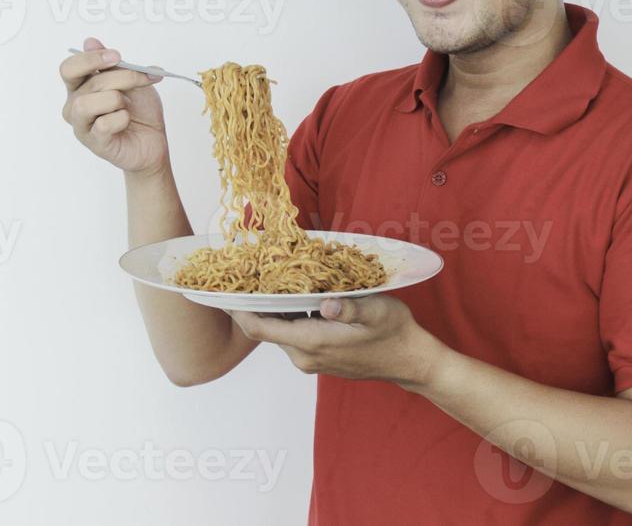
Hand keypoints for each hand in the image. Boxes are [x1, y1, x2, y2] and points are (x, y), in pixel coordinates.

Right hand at [60, 37, 169, 175]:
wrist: (154, 140)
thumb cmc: (140, 111)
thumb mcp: (132, 80)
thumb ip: (111, 64)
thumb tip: (89, 41)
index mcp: (81, 87)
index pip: (69, 68)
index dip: (90, 59)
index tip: (116, 56)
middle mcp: (76, 106)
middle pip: (89, 82)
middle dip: (122, 77)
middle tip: (142, 79)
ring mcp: (82, 126)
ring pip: (87, 103)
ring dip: (116, 100)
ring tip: (126, 107)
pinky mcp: (94, 143)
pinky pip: (103, 124)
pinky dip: (121, 119)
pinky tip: (126, 121)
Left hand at [230, 295, 444, 388]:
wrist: (409, 361)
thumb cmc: (394, 333)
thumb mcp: (376, 311)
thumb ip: (350, 306)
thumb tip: (328, 303)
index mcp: (312, 343)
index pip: (260, 328)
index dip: (237, 309)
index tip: (221, 289)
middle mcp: (304, 356)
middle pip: (265, 327)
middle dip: (253, 301)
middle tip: (245, 271)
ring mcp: (309, 360)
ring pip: (278, 330)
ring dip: (271, 307)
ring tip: (266, 276)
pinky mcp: (316, 358)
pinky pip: (292, 334)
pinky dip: (286, 315)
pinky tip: (292, 293)